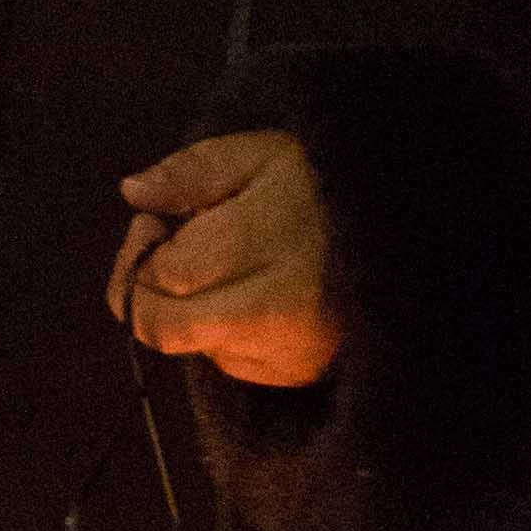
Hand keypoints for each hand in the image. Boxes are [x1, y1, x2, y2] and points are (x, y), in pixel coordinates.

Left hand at [109, 131, 339, 387]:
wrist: (397, 243)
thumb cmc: (321, 191)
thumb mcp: (261, 156)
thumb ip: (194, 170)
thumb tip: (133, 192)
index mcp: (271, 237)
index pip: (168, 271)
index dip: (141, 251)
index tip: (152, 225)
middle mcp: (280, 305)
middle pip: (166, 325)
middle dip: (146, 292)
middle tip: (163, 257)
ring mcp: (289, 349)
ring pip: (190, 347)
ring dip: (183, 311)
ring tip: (214, 273)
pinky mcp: (295, 373)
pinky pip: (225, 362)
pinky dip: (218, 331)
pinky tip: (246, 298)